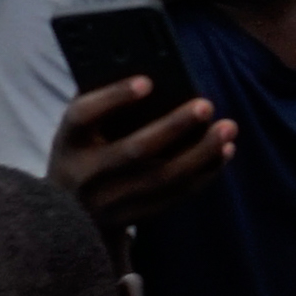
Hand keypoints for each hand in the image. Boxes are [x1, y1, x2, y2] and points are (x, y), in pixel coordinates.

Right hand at [52, 59, 231, 230]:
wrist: (66, 219)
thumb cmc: (82, 155)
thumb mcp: (78, 133)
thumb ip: (104, 105)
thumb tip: (154, 75)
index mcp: (67, 143)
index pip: (81, 116)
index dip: (113, 98)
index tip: (148, 81)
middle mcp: (83, 175)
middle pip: (133, 151)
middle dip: (173, 126)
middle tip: (206, 104)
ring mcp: (108, 202)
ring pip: (162, 178)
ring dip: (202, 153)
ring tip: (228, 128)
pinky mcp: (132, 218)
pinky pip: (176, 196)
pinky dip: (205, 173)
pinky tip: (225, 151)